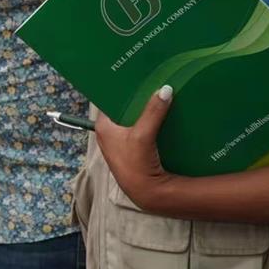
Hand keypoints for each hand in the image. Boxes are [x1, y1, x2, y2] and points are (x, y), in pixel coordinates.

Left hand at [95, 85, 175, 211]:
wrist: (147, 193)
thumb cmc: (136, 164)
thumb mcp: (143, 135)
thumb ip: (153, 112)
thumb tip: (165, 89)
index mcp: (103, 126)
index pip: (109, 100)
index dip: (120, 89)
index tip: (133, 75)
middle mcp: (109, 132)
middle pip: (123, 109)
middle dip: (136, 98)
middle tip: (150, 80)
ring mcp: (121, 141)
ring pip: (133, 118)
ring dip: (144, 110)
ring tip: (158, 92)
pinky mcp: (133, 149)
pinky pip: (140, 128)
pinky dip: (149, 121)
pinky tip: (162, 112)